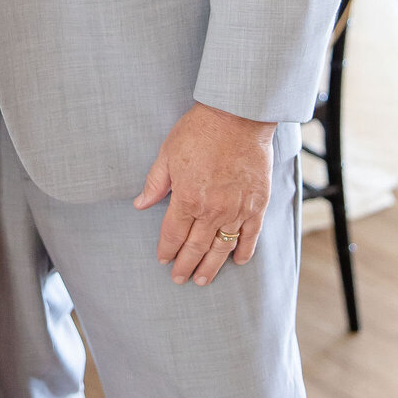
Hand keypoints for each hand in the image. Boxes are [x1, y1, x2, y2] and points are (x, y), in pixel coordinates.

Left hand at [134, 102, 275, 286]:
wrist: (238, 117)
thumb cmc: (199, 131)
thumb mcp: (168, 154)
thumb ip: (155, 183)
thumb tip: (140, 204)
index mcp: (186, 198)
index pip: (173, 234)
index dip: (167, 250)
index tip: (163, 259)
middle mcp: (212, 210)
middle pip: (195, 247)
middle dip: (185, 266)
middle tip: (179, 279)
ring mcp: (237, 210)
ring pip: (222, 248)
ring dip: (211, 267)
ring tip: (202, 280)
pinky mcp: (258, 205)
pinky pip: (250, 236)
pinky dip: (244, 251)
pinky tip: (237, 262)